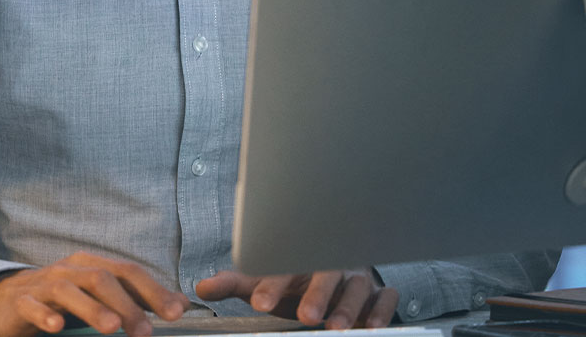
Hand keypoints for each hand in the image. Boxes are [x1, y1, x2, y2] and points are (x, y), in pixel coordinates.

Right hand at [0, 252, 188, 336]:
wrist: (7, 300)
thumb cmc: (61, 301)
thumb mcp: (98, 297)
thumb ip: (134, 300)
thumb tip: (179, 305)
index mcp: (90, 266)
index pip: (127, 272)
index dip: (152, 290)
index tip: (176, 312)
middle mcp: (69, 270)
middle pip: (101, 279)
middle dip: (127, 304)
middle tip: (146, 332)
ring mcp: (42, 285)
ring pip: (68, 290)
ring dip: (91, 309)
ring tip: (111, 328)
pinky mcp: (20, 302)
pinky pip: (31, 306)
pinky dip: (44, 315)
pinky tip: (56, 327)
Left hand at [195, 268, 397, 329]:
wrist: (336, 270)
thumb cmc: (295, 280)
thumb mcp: (265, 281)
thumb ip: (235, 284)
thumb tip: (200, 289)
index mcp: (298, 258)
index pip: (284, 267)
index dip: (272, 285)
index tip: (259, 303)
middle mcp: (330, 264)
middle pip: (324, 274)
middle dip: (315, 295)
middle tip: (304, 316)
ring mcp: (357, 277)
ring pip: (356, 287)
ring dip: (348, 307)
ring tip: (336, 327)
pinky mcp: (378, 292)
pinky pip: (384, 298)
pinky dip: (380, 310)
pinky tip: (372, 327)